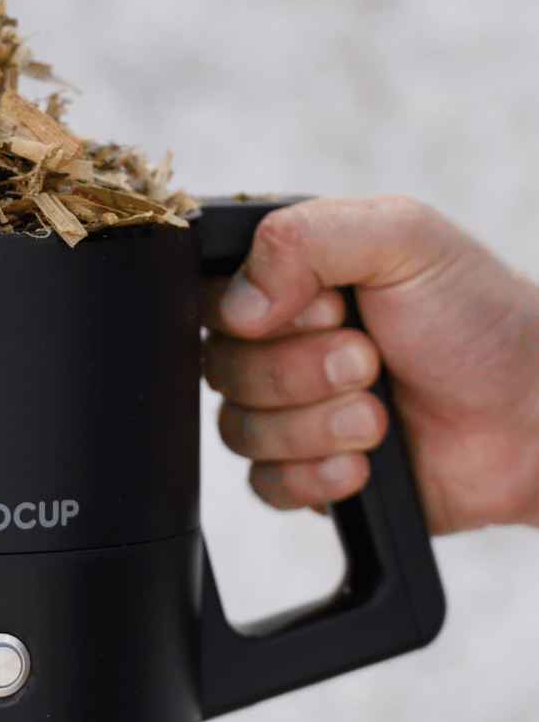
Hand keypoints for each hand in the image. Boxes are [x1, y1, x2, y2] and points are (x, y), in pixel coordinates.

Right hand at [202, 196, 538, 535]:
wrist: (535, 416)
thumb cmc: (479, 317)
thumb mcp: (402, 237)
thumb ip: (306, 236)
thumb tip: (238, 302)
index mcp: (292, 277)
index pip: (214, 295)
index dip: (256, 312)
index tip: (328, 309)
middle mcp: (281, 340)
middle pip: (220, 366)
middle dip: (299, 371)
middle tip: (369, 360)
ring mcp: (291, 408)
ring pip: (238, 428)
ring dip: (314, 425)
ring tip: (379, 414)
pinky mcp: (307, 471)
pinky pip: (264, 485)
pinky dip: (314, 475)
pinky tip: (364, 461)